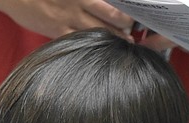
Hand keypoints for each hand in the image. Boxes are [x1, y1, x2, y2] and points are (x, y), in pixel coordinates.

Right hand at [0, 0, 133, 38]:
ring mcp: (68, 18)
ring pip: (97, 31)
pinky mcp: (56, 30)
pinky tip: (96, 52)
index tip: (133, 16)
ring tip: (123, 44)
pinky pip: (76, 41)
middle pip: (110, 18)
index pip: (111, 3)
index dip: (125, 10)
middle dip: (125, 27)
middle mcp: (79, 4)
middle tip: (132, 34)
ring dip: (112, 39)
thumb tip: (103, 2)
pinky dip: (88, 47)